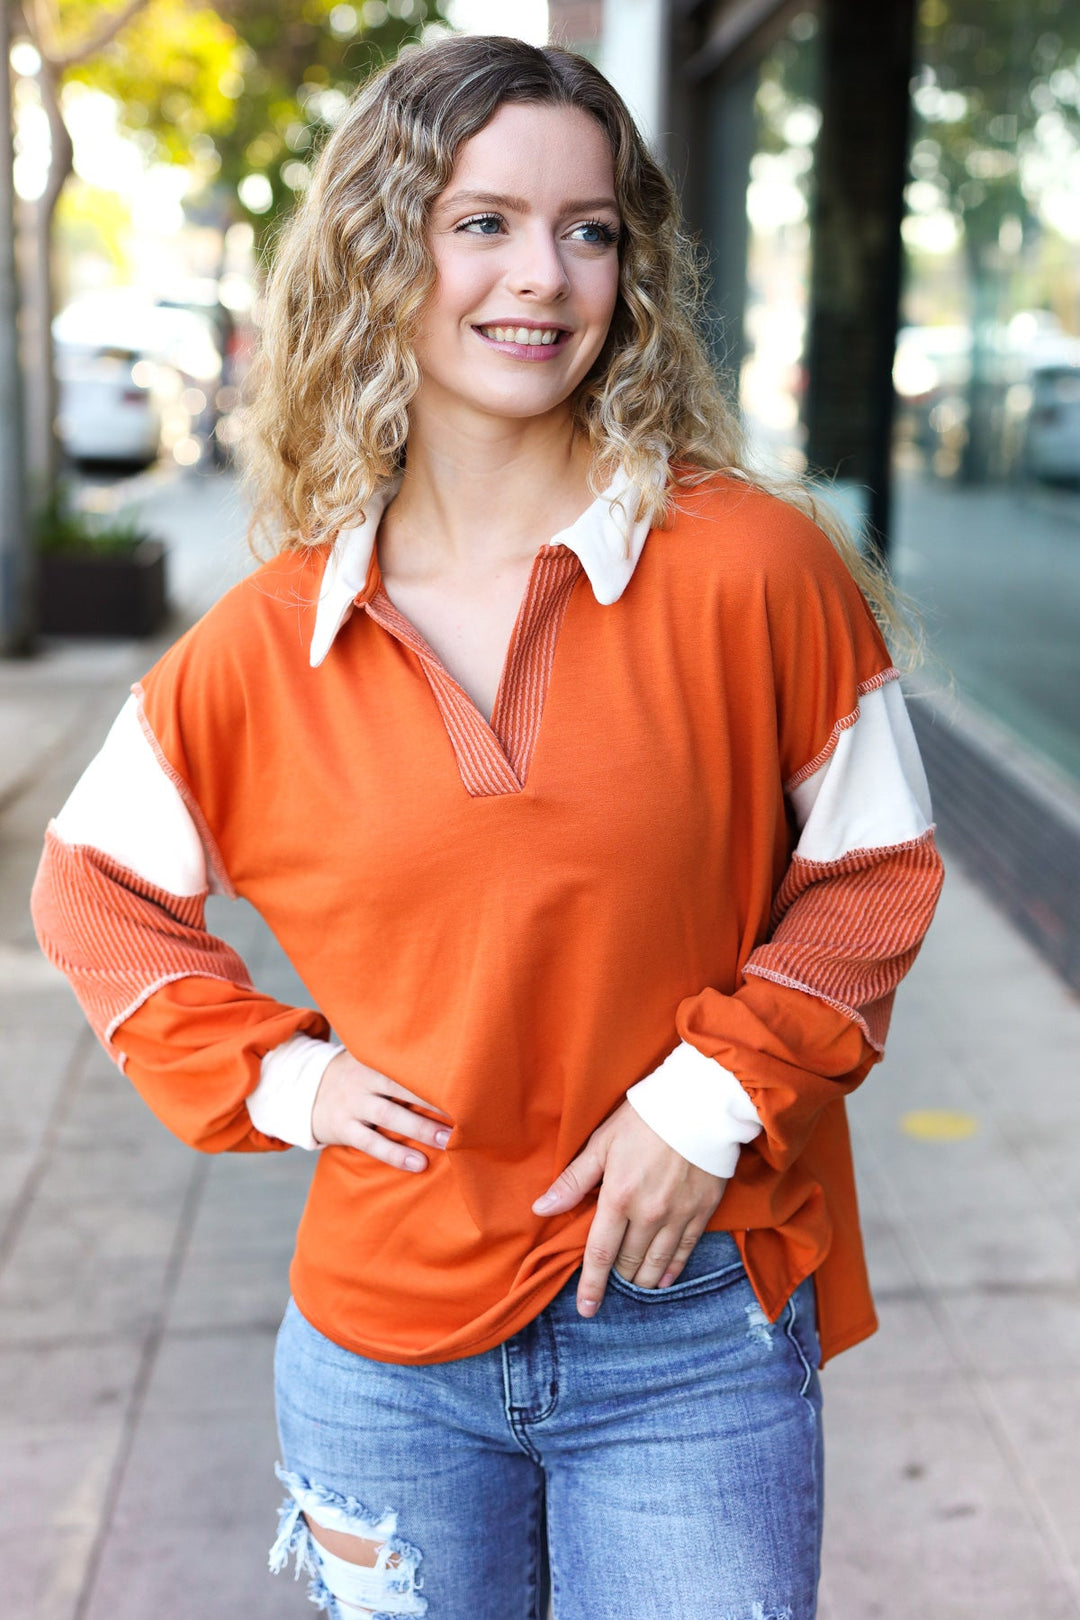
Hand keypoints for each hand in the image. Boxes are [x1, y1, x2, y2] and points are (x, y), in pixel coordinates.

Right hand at [311, 1051, 452, 1171]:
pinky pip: (371, 1143)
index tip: (462, 1080)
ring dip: (419, 1129)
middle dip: (433, 1101)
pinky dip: (395, 1154)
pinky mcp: (344, 1129)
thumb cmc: (355, 1076)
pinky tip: (418, 1164)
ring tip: (447, 1142)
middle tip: (466, 1113)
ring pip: (388, 1116)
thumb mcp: (369, 1059)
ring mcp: (352, 1104)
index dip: (433, 1071)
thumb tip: (450, 1058)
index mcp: (374, 1059)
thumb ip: (399, 1061)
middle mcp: (363, 1079)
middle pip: (401, 1088)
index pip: (407, 1063)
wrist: (303, 1091)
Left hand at [532, 1101, 726, 1316]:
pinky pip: (685, 1252)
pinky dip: (673, 1269)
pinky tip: (664, 1278)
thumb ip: (574, 1180)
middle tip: (612, 1283)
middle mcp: (648, 1215)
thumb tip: (542, 1208)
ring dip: (643, 1279)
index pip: (600, 1253)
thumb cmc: (645, 1119)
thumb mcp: (602, 1143)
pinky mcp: (702, 1212)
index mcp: (618, 1197)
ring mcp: (678, 1216)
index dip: (591, 1285)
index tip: (586, 1309)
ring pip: (657, 1264)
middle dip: (618, 1277)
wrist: (702, 1105)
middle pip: (629, 1262)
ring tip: (635, 1284)